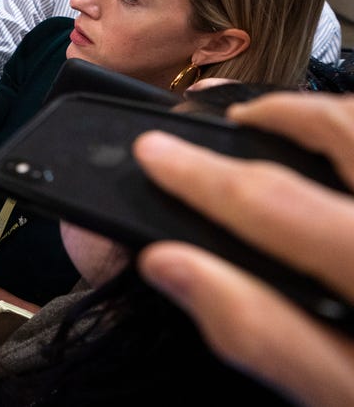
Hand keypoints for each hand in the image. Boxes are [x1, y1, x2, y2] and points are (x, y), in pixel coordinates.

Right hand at [134, 92, 353, 406]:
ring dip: (338, 120)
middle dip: (281, 112)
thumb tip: (174, 267)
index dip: (201, 175)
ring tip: (300, 131)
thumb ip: (261, 334)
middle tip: (234, 122)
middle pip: (350, 130)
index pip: (276, 203)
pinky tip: (350, 172)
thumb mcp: (346, 401)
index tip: (155, 153)